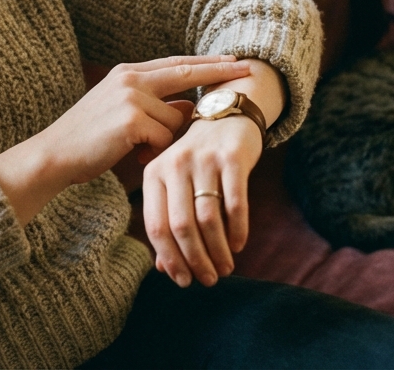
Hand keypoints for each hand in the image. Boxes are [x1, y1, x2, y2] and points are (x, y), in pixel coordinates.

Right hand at [46, 55, 252, 183]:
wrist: (55, 155)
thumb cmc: (88, 140)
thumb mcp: (122, 114)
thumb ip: (153, 105)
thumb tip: (187, 107)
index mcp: (127, 72)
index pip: (176, 63)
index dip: (206, 62)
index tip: (233, 60)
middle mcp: (130, 77)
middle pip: (186, 71)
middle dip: (219, 72)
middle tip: (249, 69)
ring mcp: (131, 96)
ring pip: (175, 118)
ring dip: (165, 138)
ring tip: (134, 147)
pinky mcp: (131, 119)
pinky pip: (164, 138)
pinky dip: (154, 151)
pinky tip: (130, 152)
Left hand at [142, 59, 281, 287]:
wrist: (226, 113)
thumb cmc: (197, 158)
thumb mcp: (176, 182)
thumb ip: (168, 219)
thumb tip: (164, 269)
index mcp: (154, 172)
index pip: (155, 225)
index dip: (169, 258)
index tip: (182, 280)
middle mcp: (175, 165)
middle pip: (181, 226)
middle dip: (195, 260)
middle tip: (208, 280)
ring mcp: (204, 160)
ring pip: (208, 218)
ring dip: (218, 250)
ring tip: (225, 268)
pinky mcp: (232, 158)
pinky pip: (235, 203)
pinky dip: (238, 229)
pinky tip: (239, 244)